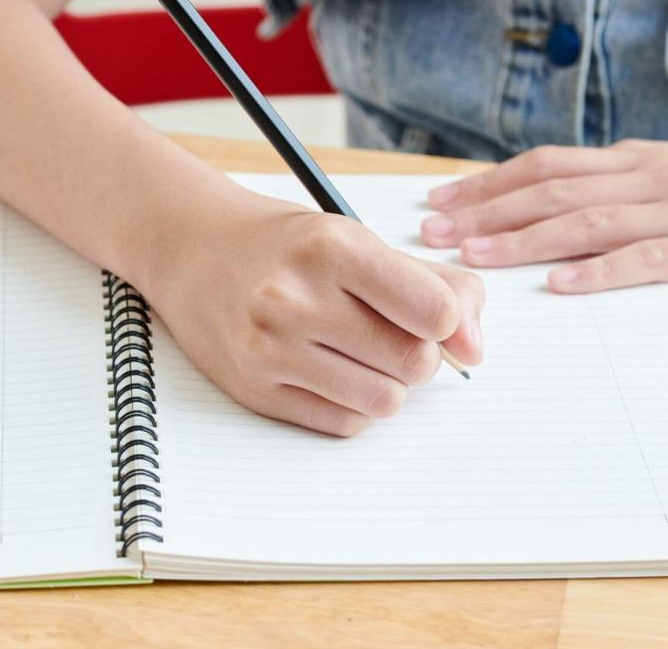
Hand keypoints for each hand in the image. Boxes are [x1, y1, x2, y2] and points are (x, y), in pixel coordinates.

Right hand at [140, 192, 484, 436]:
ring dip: (389, 385)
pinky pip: (344, 424)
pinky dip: (354, 406)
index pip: (435, 311)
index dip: (446, 320)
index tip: (428, 313)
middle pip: (415, 362)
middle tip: (392, 335)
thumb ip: (433, 286)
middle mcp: (296, 298)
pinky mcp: (254, 390)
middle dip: (419, 355)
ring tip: (363, 356)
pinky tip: (332, 372)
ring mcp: (270, 348)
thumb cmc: (287, 246)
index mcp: (333, 247)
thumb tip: (475, 348)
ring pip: (385, 402)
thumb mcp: (359, 242)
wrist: (192, 248)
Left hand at [421, 134, 667, 292]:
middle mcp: (653, 177)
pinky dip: (605, 270)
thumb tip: (571, 205)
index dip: (490, 185)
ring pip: (590, 219)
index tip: (442, 204)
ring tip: (476, 257)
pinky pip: (653, 258)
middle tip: (434, 233)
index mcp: (643, 162)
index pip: (549, 167)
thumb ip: (634, 187)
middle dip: (487, 211)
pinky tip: (565, 284)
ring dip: (527, 238)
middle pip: (553, 189)